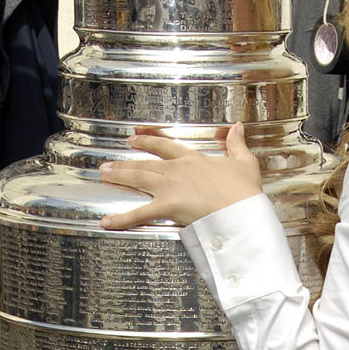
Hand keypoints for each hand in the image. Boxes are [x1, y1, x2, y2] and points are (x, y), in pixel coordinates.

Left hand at [98, 125, 262, 229]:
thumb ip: (237, 144)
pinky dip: (122, 219)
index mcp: (194, 159)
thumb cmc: (245, 190)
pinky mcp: (167, 206)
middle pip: (146, 162)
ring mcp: (170, 187)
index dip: (149, 141)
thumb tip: (237, 127)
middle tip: (110, 161)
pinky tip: (106, 221)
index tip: (136, 137)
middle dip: (126, 161)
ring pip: (139, 178)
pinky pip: (140, 213)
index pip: (166, 146)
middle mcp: (177, 170)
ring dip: (120, 176)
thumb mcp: (244, 162)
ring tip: (103, 174)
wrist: (242, 209)